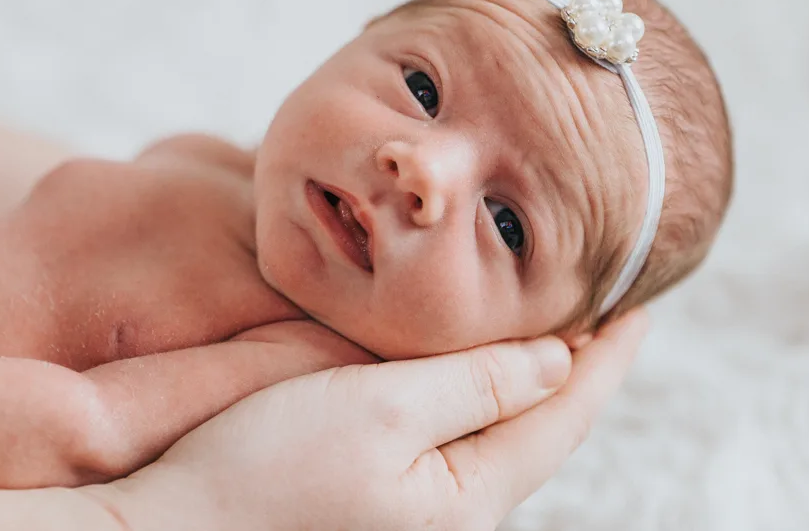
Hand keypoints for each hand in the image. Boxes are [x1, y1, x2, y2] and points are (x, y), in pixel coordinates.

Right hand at [92, 309, 647, 530]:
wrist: (169, 530)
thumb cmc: (265, 469)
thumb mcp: (380, 412)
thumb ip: (473, 384)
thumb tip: (556, 360)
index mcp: (470, 495)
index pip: (565, 413)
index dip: (608, 355)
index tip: (640, 301)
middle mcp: (454, 510)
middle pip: (541, 425)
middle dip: (580, 364)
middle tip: (605, 304)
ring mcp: (417, 507)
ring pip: (500, 429)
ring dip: (531, 375)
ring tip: (555, 325)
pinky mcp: (381, 494)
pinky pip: (458, 436)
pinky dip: (481, 390)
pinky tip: (474, 366)